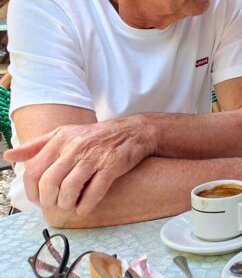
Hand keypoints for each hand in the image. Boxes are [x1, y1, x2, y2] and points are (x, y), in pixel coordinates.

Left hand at [4, 115, 154, 213]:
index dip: (32, 191)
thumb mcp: (64, 134)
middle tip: (55, 204)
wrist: (132, 132)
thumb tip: (9, 155)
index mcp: (60, 139)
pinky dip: (86, 205)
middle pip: (50, 183)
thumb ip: (36, 145)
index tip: (39, 199)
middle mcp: (75, 147)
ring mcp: (94, 156)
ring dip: (67, 204)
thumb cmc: (95, 136)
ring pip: (70, 189)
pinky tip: (85, 207)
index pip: (34, 171)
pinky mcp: (112, 166)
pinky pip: (94, 192)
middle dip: (49, 200)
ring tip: (70, 205)